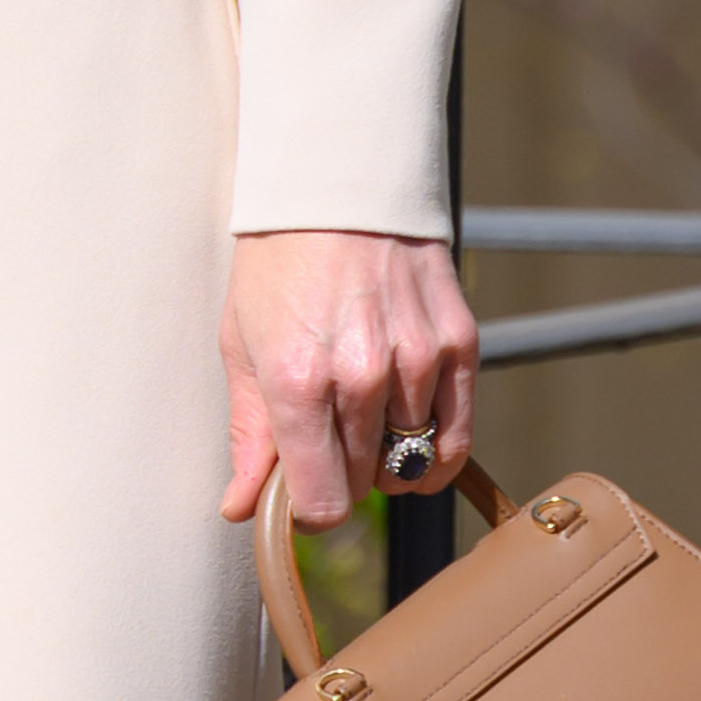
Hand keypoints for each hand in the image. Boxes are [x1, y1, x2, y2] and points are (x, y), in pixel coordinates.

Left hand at [223, 228, 478, 534]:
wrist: (335, 190)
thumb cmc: (277, 268)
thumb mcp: (241, 346)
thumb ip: (249, 436)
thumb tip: (241, 509)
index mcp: (297, 382)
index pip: (323, 499)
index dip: (311, 510)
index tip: (303, 497)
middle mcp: (361, 376)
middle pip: (364, 481)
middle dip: (342, 475)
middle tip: (326, 443)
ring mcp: (416, 359)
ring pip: (409, 458)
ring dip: (386, 457)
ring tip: (362, 423)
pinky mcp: (459, 342)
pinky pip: (457, 431)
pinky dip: (437, 452)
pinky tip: (415, 447)